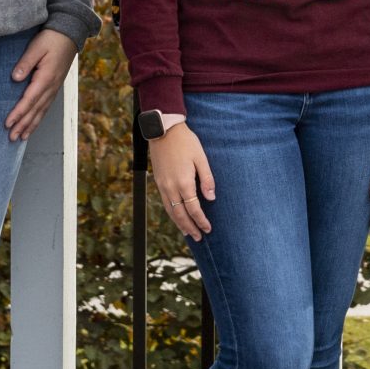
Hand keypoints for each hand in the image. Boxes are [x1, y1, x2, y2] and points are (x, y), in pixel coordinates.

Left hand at [5, 30, 77, 141]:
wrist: (69, 34)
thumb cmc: (51, 39)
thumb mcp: (36, 47)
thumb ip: (25, 63)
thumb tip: (15, 78)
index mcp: (46, 77)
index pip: (29, 100)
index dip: (18, 113)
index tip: (8, 123)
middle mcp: (51, 86)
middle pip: (35, 110)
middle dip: (23, 125)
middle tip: (12, 138)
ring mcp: (54, 88)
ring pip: (42, 111)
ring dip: (31, 125)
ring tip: (21, 137)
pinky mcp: (55, 86)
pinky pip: (46, 106)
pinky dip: (39, 118)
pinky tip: (33, 124)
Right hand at [149, 123, 215, 240]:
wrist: (163, 131)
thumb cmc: (186, 142)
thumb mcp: (201, 158)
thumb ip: (207, 179)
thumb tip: (211, 198)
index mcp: (184, 183)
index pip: (194, 209)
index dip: (201, 220)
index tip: (208, 228)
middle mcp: (171, 187)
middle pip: (180, 215)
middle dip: (190, 227)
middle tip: (199, 237)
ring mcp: (162, 185)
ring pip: (170, 211)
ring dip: (179, 224)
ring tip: (188, 232)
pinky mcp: (158, 182)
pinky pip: (165, 203)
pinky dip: (171, 214)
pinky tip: (176, 216)